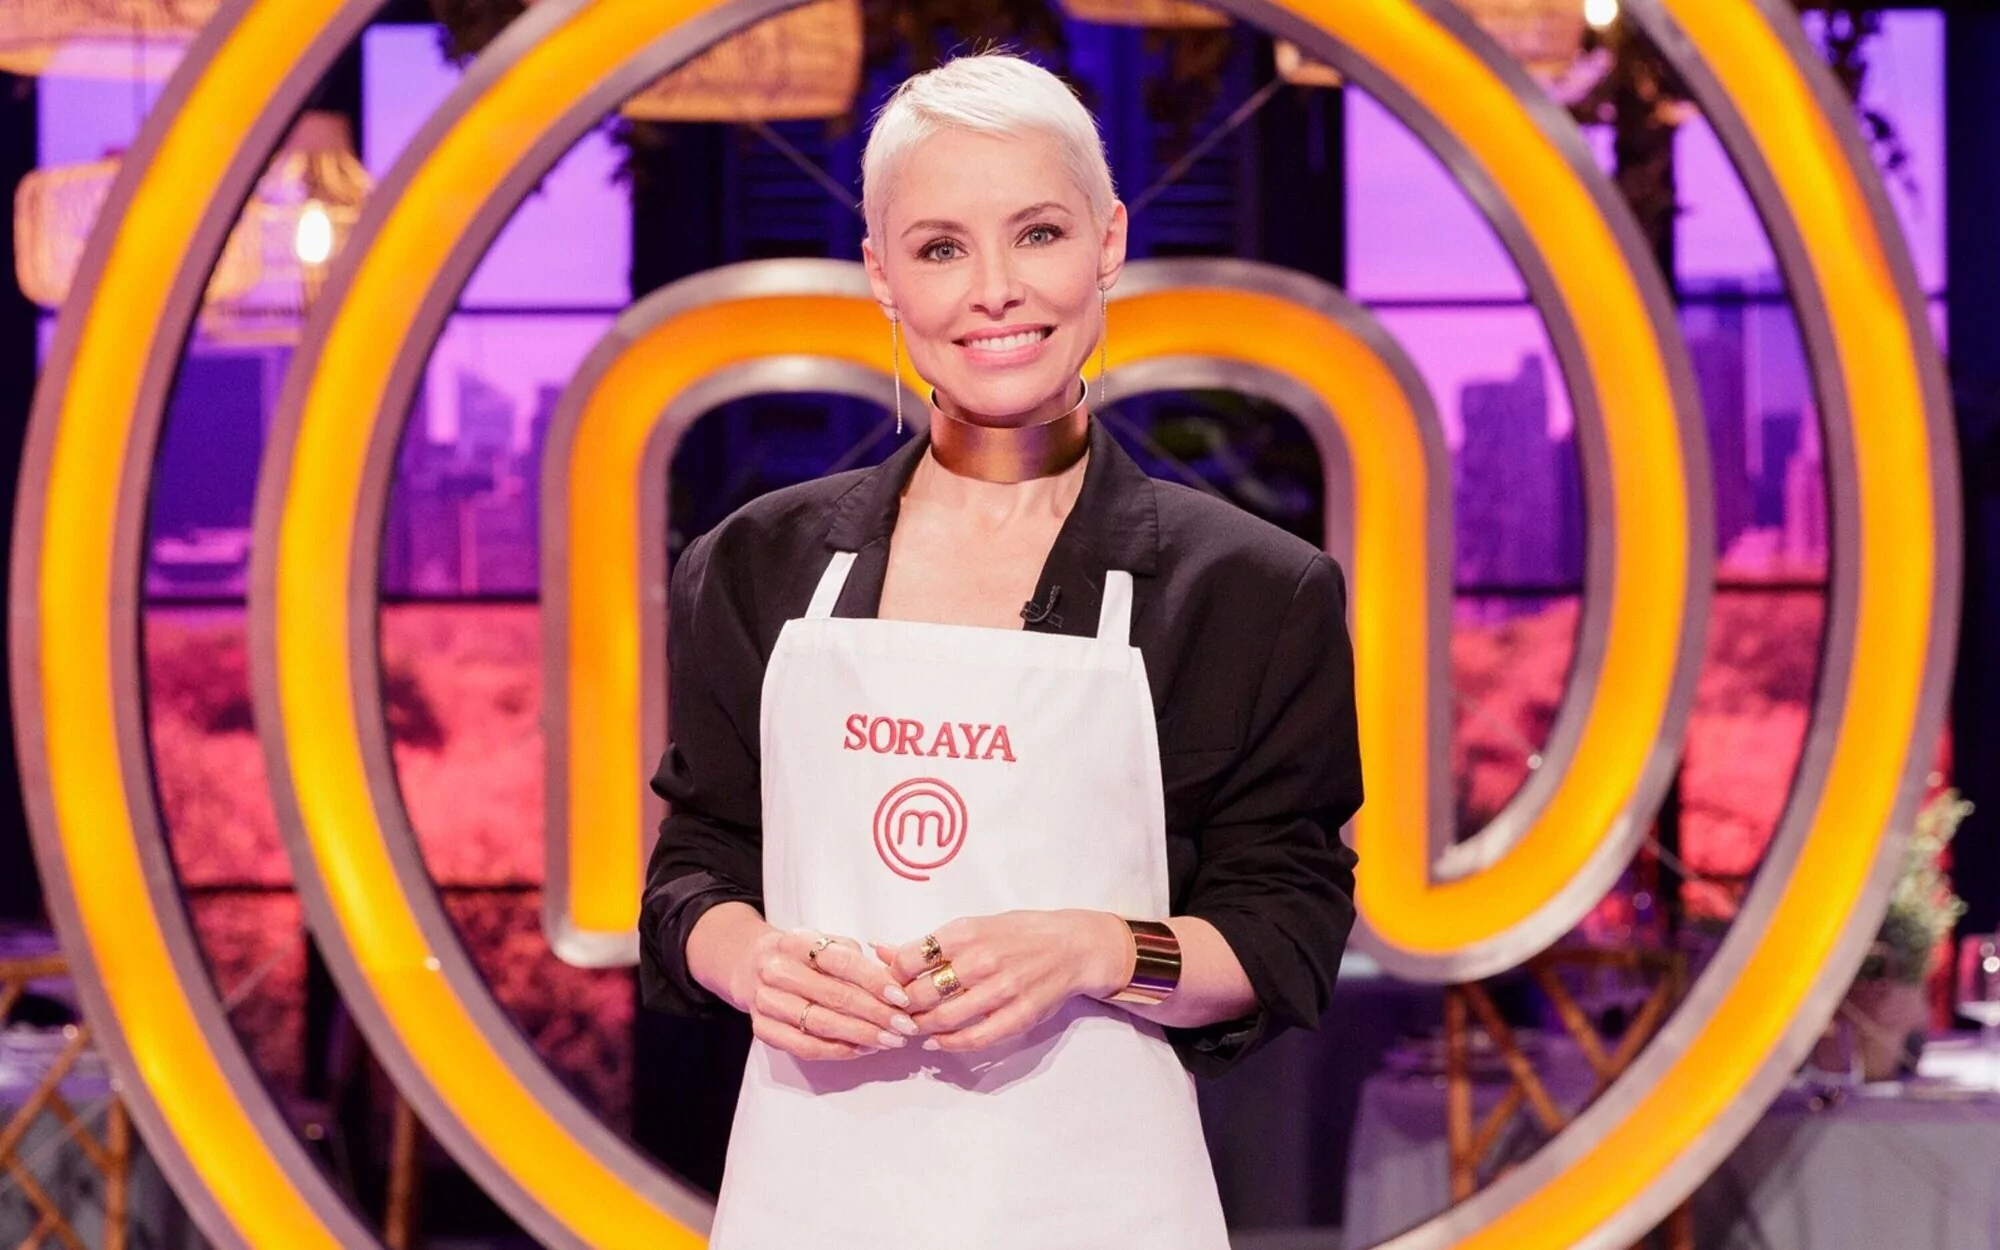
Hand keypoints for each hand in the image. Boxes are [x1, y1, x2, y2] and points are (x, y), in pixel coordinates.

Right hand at [734, 928, 920, 1061]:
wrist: (752, 965)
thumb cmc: (802, 956)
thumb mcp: (826, 944)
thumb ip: (858, 961)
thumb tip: (896, 986)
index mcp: (795, 942)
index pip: (840, 962)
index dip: (874, 981)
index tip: (902, 998)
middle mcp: (776, 970)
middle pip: (833, 997)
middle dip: (876, 1014)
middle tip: (905, 1026)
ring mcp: (766, 1001)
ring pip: (821, 1025)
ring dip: (862, 1036)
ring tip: (890, 1041)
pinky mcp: (762, 1029)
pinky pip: (805, 1047)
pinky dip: (838, 1051)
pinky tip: (863, 1049)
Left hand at [877, 910, 1129, 1053]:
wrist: (1071, 946)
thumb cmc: (1017, 933)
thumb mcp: (972, 927)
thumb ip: (928, 944)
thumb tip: (880, 950)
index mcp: (967, 933)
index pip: (909, 959)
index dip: (891, 976)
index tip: (889, 983)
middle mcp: (982, 960)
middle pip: (922, 993)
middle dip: (902, 1007)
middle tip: (895, 1012)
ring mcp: (1002, 990)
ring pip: (944, 1018)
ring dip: (921, 1028)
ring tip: (913, 1027)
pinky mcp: (1019, 1015)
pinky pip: (974, 1038)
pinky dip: (949, 1044)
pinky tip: (937, 1042)